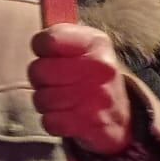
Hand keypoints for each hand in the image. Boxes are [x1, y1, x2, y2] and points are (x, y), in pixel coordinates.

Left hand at [29, 23, 132, 155]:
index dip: (40, 47)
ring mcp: (99, 98)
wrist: (122, 113)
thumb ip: (57, 36)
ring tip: (62, 98)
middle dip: (39, 78)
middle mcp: (102, 68)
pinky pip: (50, 121)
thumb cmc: (90, 74)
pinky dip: (52, 121)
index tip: (47, 52)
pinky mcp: (94, 124)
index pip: (47, 40)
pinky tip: (66, 115)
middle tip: (54, 80)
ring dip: (45, 101)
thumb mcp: (83, 46)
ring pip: (42, 98)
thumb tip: (37, 39)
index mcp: (96, 42)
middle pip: (38, 70)